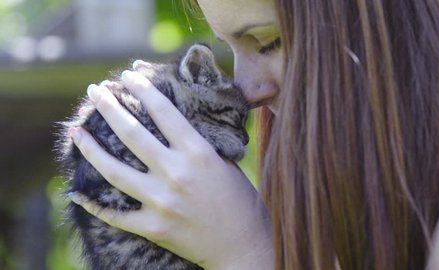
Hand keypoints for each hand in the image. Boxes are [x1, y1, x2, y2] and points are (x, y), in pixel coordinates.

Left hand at [67, 68, 272, 269]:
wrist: (243, 245)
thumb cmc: (239, 200)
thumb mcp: (223, 163)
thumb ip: (195, 145)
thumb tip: (169, 125)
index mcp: (198, 153)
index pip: (164, 112)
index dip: (143, 89)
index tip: (127, 75)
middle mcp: (177, 173)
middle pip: (132, 134)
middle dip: (109, 107)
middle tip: (94, 91)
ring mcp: (162, 202)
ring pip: (114, 171)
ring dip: (91, 148)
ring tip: (76, 131)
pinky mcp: (153, 227)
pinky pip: (115, 214)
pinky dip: (94, 204)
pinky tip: (78, 192)